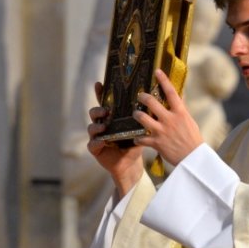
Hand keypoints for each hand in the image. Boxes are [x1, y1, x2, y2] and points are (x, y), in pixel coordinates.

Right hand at [87, 82, 145, 196]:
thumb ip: (144, 116)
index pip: (105, 102)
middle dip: (98, 109)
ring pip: (91, 127)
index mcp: (113, 117)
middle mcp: (103, 124)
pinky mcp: (96, 149)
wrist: (131, 163)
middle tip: (105, 110)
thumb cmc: (135, 143)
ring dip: (96, 126)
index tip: (99, 84)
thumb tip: (157, 100)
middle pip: (95, 112)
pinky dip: (96, 142)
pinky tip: (102, 141)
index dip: (101, 93)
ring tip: (103, 126)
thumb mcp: (140, 128)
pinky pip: (92, 144)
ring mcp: (97, 136)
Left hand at [131, 69, 203, 167]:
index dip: (163, 80)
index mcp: (180, 113)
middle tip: (139, 96)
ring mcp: (162, 131)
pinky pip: (141, 138)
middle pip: (151, 102)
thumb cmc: (193, 139)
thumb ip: (181, 110)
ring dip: (137, 115)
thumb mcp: (189, 121)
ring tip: (136, 114)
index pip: (171, 92)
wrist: (193, 158)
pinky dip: (137, 138)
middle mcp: (170, 120)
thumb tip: (178, 97)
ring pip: (142, 118)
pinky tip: (136, 138)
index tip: (157, 71)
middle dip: (142, 97)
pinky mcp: (156, 143)